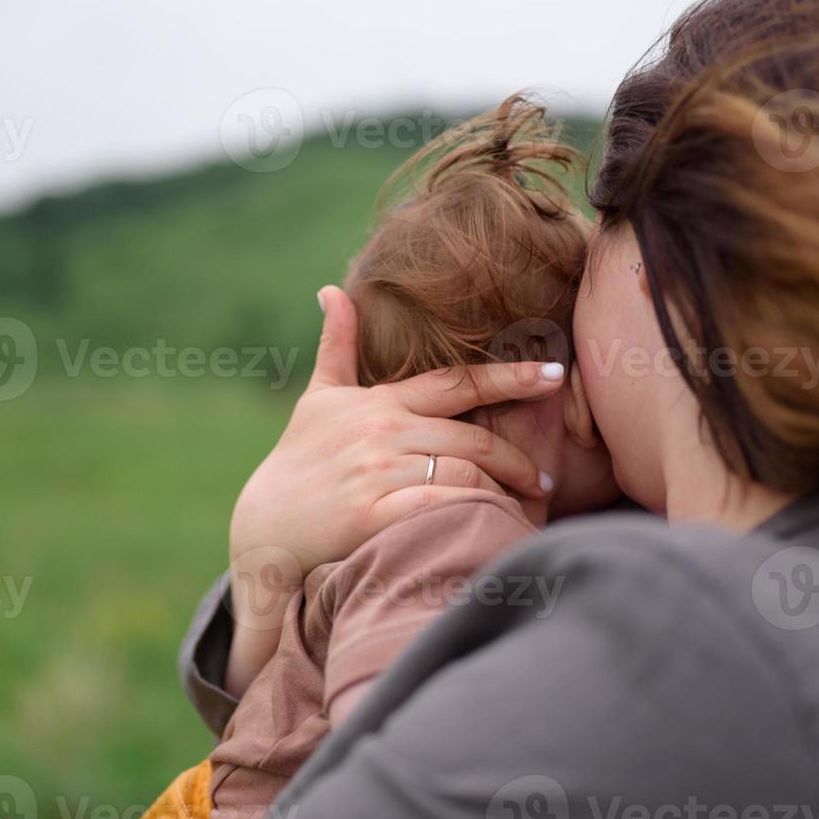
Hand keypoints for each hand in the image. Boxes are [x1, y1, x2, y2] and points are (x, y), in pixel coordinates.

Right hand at [224, 285, 569, 694]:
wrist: (263, 527)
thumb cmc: (297, 463)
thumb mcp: (317, 399)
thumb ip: (336, 347)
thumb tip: (331, 290)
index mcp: (380, 403)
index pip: (458, 382)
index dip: (511, 375)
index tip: (554, 373)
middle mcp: (382, 431)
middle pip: (472, 438)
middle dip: (517, 460)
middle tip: (545, 481)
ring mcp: (377, 472)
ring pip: (464, 474)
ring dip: (502, 491)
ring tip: (525, 506)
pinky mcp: (373, 513)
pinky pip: (442, 506)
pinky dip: (474, 513)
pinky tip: (494, 523)